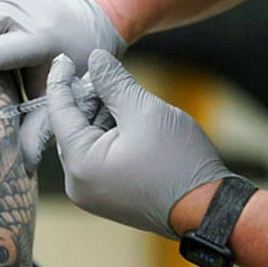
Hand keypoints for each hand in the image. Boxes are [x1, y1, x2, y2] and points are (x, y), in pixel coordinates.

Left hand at [46, 50, 229, 238]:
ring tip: (126, 99)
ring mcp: (92, 194)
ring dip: (101, 116)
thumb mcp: (144, 110)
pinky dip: (108, 135)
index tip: (64, 58)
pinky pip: (97, 158)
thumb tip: (95, 59)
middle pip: (71, 127)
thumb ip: (113, 81)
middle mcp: (78, 184)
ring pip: (85, 141)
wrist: (208, 208)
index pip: (59, 112)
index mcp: (81, 164)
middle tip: (108, 76)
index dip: (60, 81)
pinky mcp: (107, 197)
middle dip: (87, 99)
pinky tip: (128, 120)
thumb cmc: (178, 161)